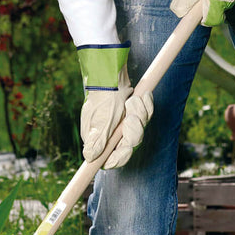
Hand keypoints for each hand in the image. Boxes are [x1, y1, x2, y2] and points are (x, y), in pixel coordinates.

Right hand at [77, 44, 152, 168]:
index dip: (120, 157)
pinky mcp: (132, 114)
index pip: (110, 159)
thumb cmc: (102, 99)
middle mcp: (110, 136)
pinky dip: (146, 107)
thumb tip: (89, 158)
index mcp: (99, 141)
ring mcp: (122, 125)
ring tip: (134, 101)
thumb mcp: (100, 122)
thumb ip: (97, 141)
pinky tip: (143, 97)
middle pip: (128, 146)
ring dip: (140, 115)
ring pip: (139, 131)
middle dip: (134, 132)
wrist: (110, 75)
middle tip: (131, 119)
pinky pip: (145, 117)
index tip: (127, 150)